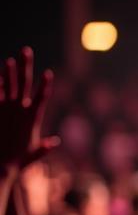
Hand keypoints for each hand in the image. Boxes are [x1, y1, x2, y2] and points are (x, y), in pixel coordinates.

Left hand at [0, 48, 53, 168]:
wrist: (0, 163)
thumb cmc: (19, 160)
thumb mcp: (35, 152)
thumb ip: (45, 146)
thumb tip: (55, 142)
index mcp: (32, 118)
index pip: (42, 97)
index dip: (46, 84)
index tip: (48, 73)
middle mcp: (20, 110)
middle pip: (25, 83)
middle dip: (26, 66)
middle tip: (26, 51)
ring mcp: (6, 109)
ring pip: (8, 85)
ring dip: (8, 72)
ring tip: (9, 60)